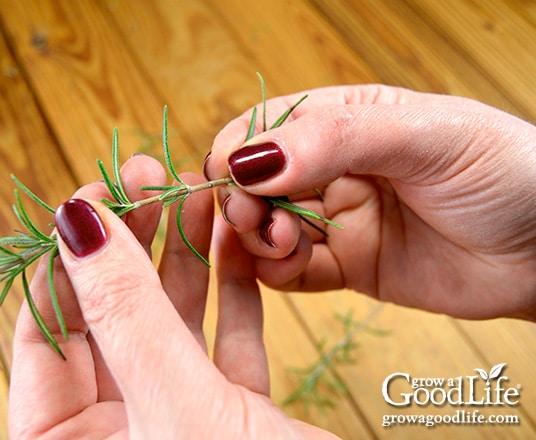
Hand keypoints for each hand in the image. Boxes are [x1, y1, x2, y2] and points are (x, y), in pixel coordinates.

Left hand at [8, 155, 337, 438]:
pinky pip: (223, 342)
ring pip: (170, 324)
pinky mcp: (234, 417)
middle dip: (135, 242)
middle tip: (153, 175)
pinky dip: (232, 291)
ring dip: (186, 255)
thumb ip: (126, 316)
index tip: (94, 193)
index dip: (65, 259)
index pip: (43, 337)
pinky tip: (237, 242)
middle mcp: (118, 436)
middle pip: (110, 319)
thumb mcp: (179, 409)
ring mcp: (176, 423)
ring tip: (199, 191)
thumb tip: (72, 224)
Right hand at [204, 85, 535, 320]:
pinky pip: (292, 272)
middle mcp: (335, 169)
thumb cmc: (504, 172)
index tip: (224, 173)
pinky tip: (284, 266)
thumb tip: (249, 158)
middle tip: (252, 216)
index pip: (270, 126)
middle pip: (258, 181)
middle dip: (243, 198)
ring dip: (256, 237)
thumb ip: (335, 139)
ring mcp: (339, 220)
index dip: (239, 148)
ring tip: (279, 242)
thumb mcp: (424, 135)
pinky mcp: (348, 267)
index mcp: (348, 120)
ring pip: (267, 228)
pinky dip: (274, 271)